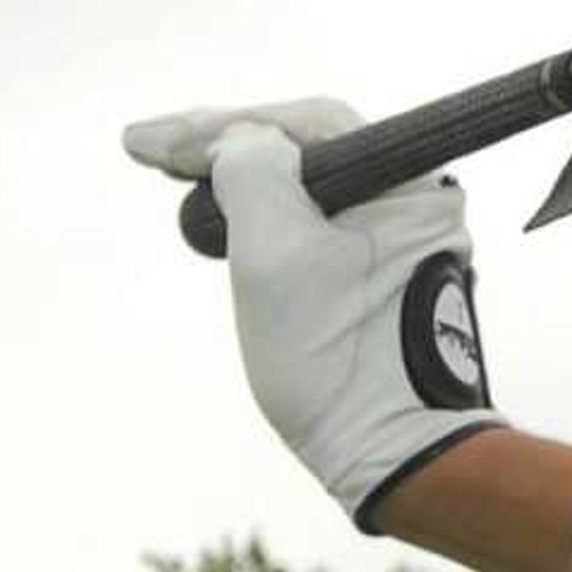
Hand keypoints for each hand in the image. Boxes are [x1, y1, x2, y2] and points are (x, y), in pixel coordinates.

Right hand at [120, 97, 507, 528]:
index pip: (306, 124)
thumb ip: (254, 174)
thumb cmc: (335, 357)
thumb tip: (243, 140)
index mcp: (410, 184)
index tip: (154, 143)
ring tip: (178, 171)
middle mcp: (419, 203)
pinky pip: (321, 224)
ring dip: (244, 178)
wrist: (392, 446)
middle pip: (308, 149)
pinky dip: (269, 215)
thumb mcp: (275, 253)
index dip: (222, 126)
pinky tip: (228, 213)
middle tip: (151, 149)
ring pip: (310, 186)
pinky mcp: (385, 277)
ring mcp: (406, 240)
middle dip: (225, 144)